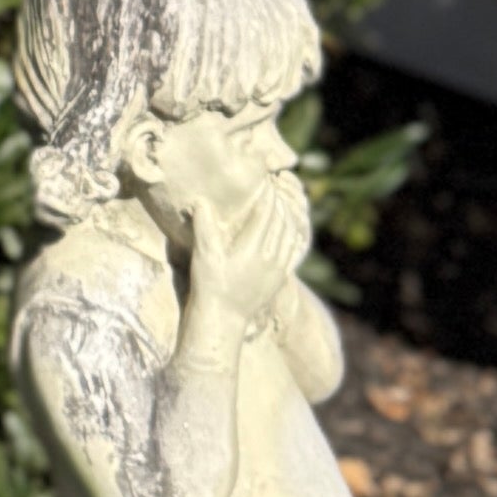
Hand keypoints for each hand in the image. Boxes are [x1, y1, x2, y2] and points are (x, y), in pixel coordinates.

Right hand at [163, 129, 312, 341]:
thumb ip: (204, 228)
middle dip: (280, 198)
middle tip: (275, 180)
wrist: (223, 319)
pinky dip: (296, 230)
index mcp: (253, 249)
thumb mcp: (203, 257)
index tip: (263, 177)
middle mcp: (271, 257)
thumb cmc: (210, 286)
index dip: (267, 193)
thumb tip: (201, 201)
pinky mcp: (281, 276)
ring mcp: (279, 267)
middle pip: (282, 219)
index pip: (266, 212)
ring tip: (284, 196)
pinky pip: (296, 247)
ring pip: (292, 232)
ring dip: (291, 211)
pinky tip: (292, 222)